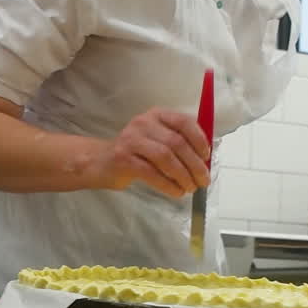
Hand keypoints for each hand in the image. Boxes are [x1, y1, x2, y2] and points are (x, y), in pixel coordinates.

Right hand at [93, 108, 210, 197]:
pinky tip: (176, 192)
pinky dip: (168, 185)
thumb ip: (179, 145)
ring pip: (165, 157)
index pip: (184, 121)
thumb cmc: (137, 153)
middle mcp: (144, 123)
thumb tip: (205, 162)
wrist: (101, 161)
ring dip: (183, 175)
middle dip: (194, 164)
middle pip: (176, 142)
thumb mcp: (157, 141)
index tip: (206, 157)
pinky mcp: (123, 159)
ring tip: (190, 188)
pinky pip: (151, 173)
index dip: (199, 140)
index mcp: (157, 115)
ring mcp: (131, 139)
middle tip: (203, 180)